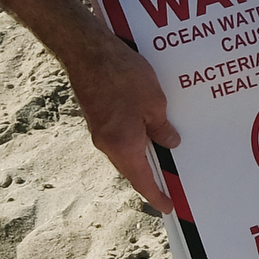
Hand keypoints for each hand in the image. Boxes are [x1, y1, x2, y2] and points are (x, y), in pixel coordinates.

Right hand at [61, 22, 180, 204]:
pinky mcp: (96, 117)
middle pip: (132, 169)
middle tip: (172, 182)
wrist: (87, 52)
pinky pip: (119, 136)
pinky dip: (135, 139)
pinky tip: (148, 128)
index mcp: (123, 146)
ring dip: (143, 155)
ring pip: (125, 152)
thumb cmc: (122, 75)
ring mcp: (99, 131)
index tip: (168, 206)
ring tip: (165, 154)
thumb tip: (169, 144)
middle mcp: (108, 144)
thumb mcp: (155, 103)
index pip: (142, 180)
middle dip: (151, 176)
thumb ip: (161, 128)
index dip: (156, 195)